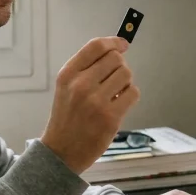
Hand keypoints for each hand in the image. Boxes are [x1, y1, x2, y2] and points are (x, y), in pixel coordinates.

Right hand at [40, 36, 140, 173]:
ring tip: (114, 94)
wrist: (62, 151)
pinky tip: (119, 104)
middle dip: (119, 66)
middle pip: (115, 59)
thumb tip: (118, 49)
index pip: (96, 46)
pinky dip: (130, 96)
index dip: (114, 42)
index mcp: (68, 74)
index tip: (122, 45)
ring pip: (126, 74)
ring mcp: (96, 102)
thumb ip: (87, 68)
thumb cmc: (67, 117)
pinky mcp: (110, 117)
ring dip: (125, 82)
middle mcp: (81, 85)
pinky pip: (133, 93)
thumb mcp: (66, 87)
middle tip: (113, 80)